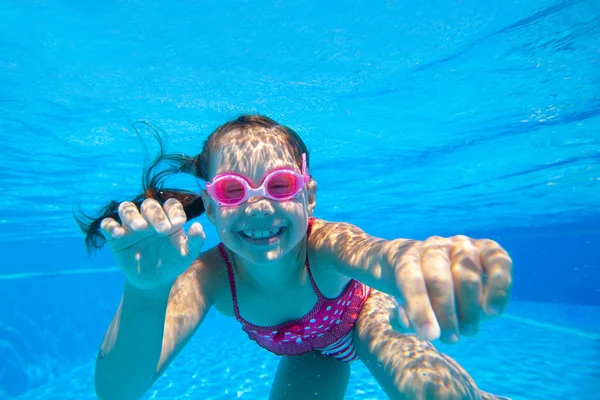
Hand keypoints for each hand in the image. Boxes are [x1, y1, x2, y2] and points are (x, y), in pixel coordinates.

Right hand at [100, 198, 204, 291]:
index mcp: (168, 218)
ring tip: (141, 228)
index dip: (174, 211)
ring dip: (132, 215)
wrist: (155, 280)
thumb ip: (195, 240)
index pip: (170, 205)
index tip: (179, 223)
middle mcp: (149, 218)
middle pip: (149, 205)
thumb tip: (198, 226)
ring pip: (127, 208)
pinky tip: (120, 234)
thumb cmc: (173, 262)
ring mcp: (131, 226)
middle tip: (162, 230)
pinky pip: (108, 224)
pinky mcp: (116, 237)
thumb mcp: (188, 254)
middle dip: (156, 215)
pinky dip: (111, 226)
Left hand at [390, 235, 511, 342]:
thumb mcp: (407, 304)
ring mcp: (462, 245)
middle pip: (438, 279)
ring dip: (470, 309)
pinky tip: (492, 312)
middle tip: (450, 338)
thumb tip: (415, 325)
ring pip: (468, 276)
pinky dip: (499, 289)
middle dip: (445, 314)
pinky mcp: (488, 248)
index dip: (419, 309)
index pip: (410, 279)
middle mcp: (435, 247)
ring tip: (468, 331)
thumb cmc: (421, 291)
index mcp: (409, 257)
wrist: (437, 262)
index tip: (429, 336)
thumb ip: (407, 317)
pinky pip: (499, 264)